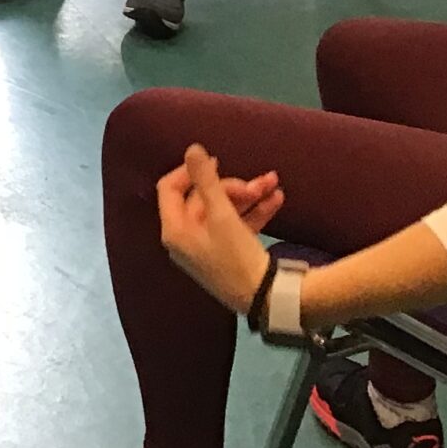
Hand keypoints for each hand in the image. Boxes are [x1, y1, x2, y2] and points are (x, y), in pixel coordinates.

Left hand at [157, 145, 281, 315]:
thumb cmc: (236, 257)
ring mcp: (208, 246)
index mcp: (175, 230)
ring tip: (273, 183)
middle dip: (233, 187)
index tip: (214, 162)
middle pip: (203, 198)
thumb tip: (191, 148)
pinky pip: (238, 225)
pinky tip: (276, 199)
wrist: (267, 299)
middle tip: (256, 184)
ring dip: (249, 196)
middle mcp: (187, 238)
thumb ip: (206, 180)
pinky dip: (255, 212)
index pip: (169, 188)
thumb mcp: (221, 215)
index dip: (189, 171)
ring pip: (225, 210)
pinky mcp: (230, 253)